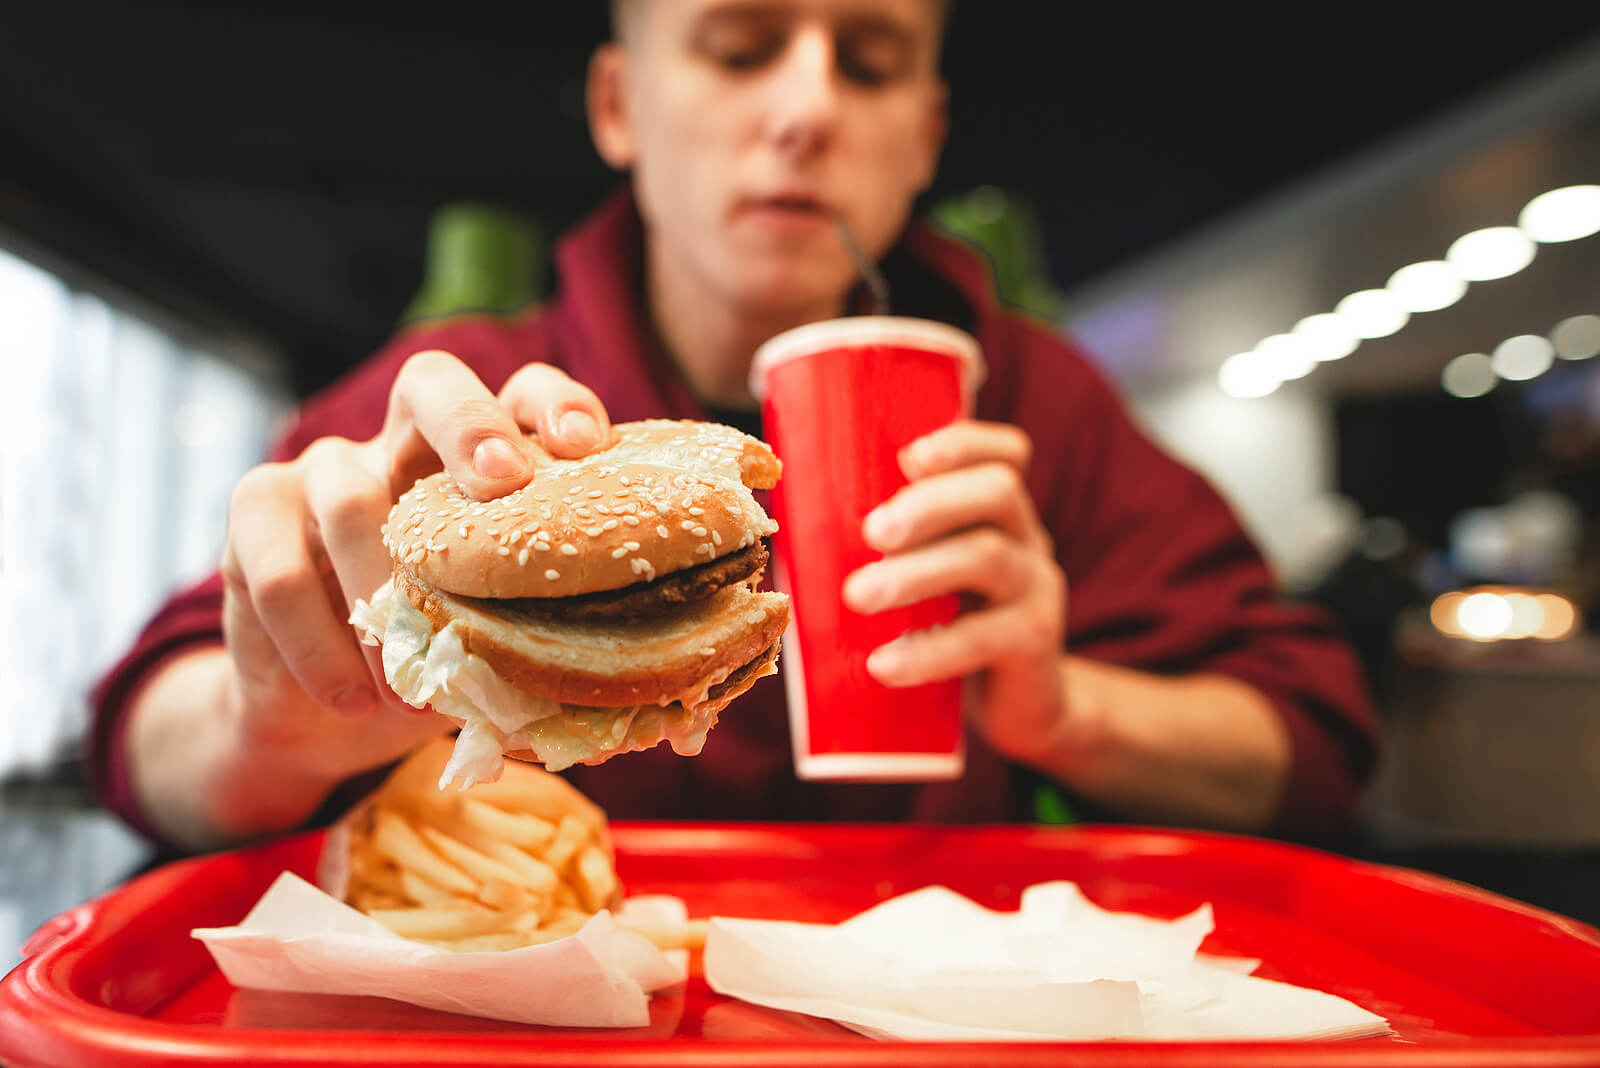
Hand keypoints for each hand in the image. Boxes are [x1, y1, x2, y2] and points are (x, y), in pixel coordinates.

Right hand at [218, 351, 611, 783]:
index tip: (587, 445)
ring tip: (410, 684)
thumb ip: (551, 628)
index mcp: (481, 459)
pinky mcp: (255, 516)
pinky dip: (318, 645)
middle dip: (470, 424)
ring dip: (381, 592)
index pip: (523, 394)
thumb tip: (641, 669)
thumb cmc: (442, 659)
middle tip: (503, 482)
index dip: (555, 404)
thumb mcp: (504, 641)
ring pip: (348, 495)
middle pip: (430, 383)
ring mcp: (323, 470)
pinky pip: (277, 570)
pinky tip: (353, 700)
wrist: (328, 711)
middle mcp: (403, 443)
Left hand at [841, 420, 1068, 765]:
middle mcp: (1027, 538)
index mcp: (997, 511)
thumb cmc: (951, 626)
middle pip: (997, 492)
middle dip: (930, 504)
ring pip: (989, 558)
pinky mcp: (1033, 644)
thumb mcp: (931, 575)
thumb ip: (892, 547)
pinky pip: (985, 638)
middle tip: (871, 533)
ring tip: (859, 597)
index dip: (962, 443)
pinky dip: (930, 650)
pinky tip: (884, 665)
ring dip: (917, 573)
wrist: (1016, 710)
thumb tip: (796, 529)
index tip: (908, 457)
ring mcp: (1037, 588)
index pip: (1002, 453)